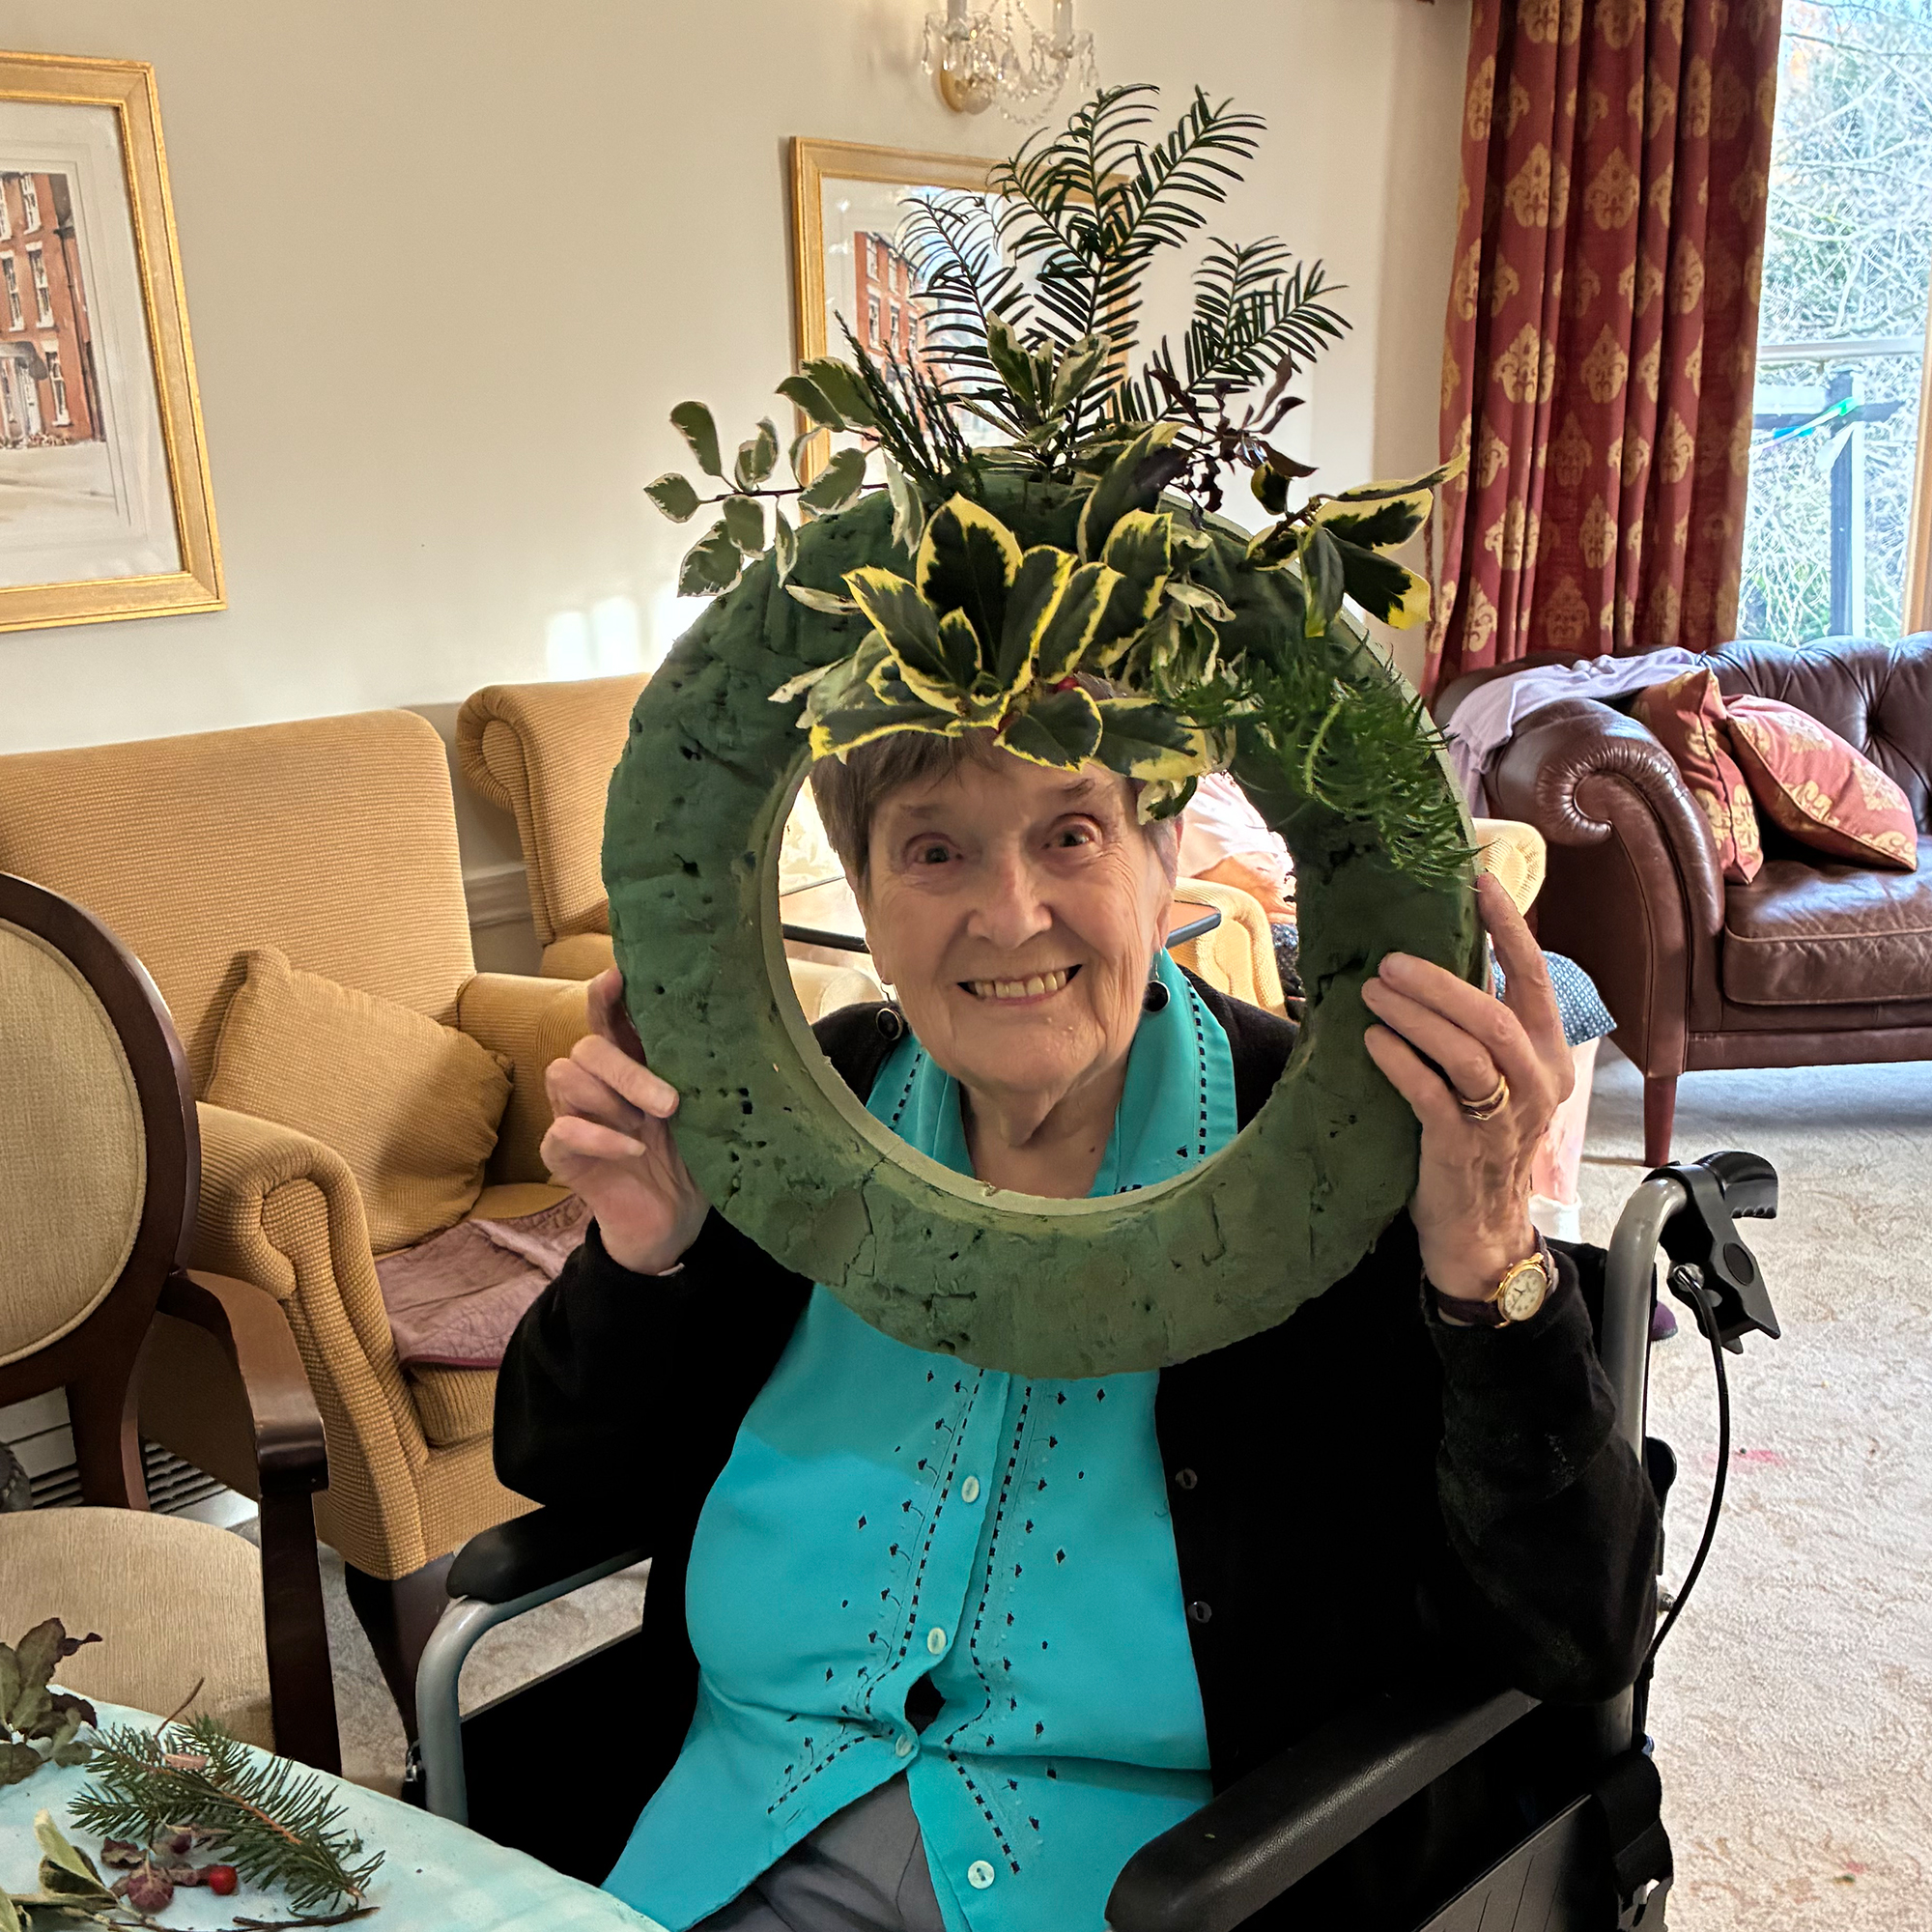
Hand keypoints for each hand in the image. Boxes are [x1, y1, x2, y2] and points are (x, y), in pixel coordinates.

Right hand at [541, 967, 709, 1275]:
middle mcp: (599, 1083)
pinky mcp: (564, 1156)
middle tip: (670, 1102)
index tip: (620, 975)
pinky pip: (562, 1131)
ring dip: (613, 1097)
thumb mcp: (707, 1110)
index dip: (608, 993)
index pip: (608, 1015)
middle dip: (626, 1068)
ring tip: (652, 1127)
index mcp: (631, 1062)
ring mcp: (576, 1116)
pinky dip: (599, 1137)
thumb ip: (704, 1073)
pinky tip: (633, 1150)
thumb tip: (744, 1031)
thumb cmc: (692, 1156)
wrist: (676, 1220)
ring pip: (564, 1075)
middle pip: (587, 1046)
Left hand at [1360, 872, 1571, 1301]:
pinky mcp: (1460, 1147)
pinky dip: (1401, 1062)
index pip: (1536, 979)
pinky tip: (1373, 1041)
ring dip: (1416, 1015)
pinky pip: (1433, 1094)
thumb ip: (1479, 1028)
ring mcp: (1503, 1118)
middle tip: (1391, 959)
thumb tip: (1432, 963)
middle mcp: (1536, 1083)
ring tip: (1372, 993)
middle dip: (1442, 980)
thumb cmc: (1477, 1140)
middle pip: (1496, 1015)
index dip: (1510, 928)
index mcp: (1547, 1055)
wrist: (1479, 1228)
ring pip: (1468, 1051)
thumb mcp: (1496, 1080)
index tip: (1480, 882)